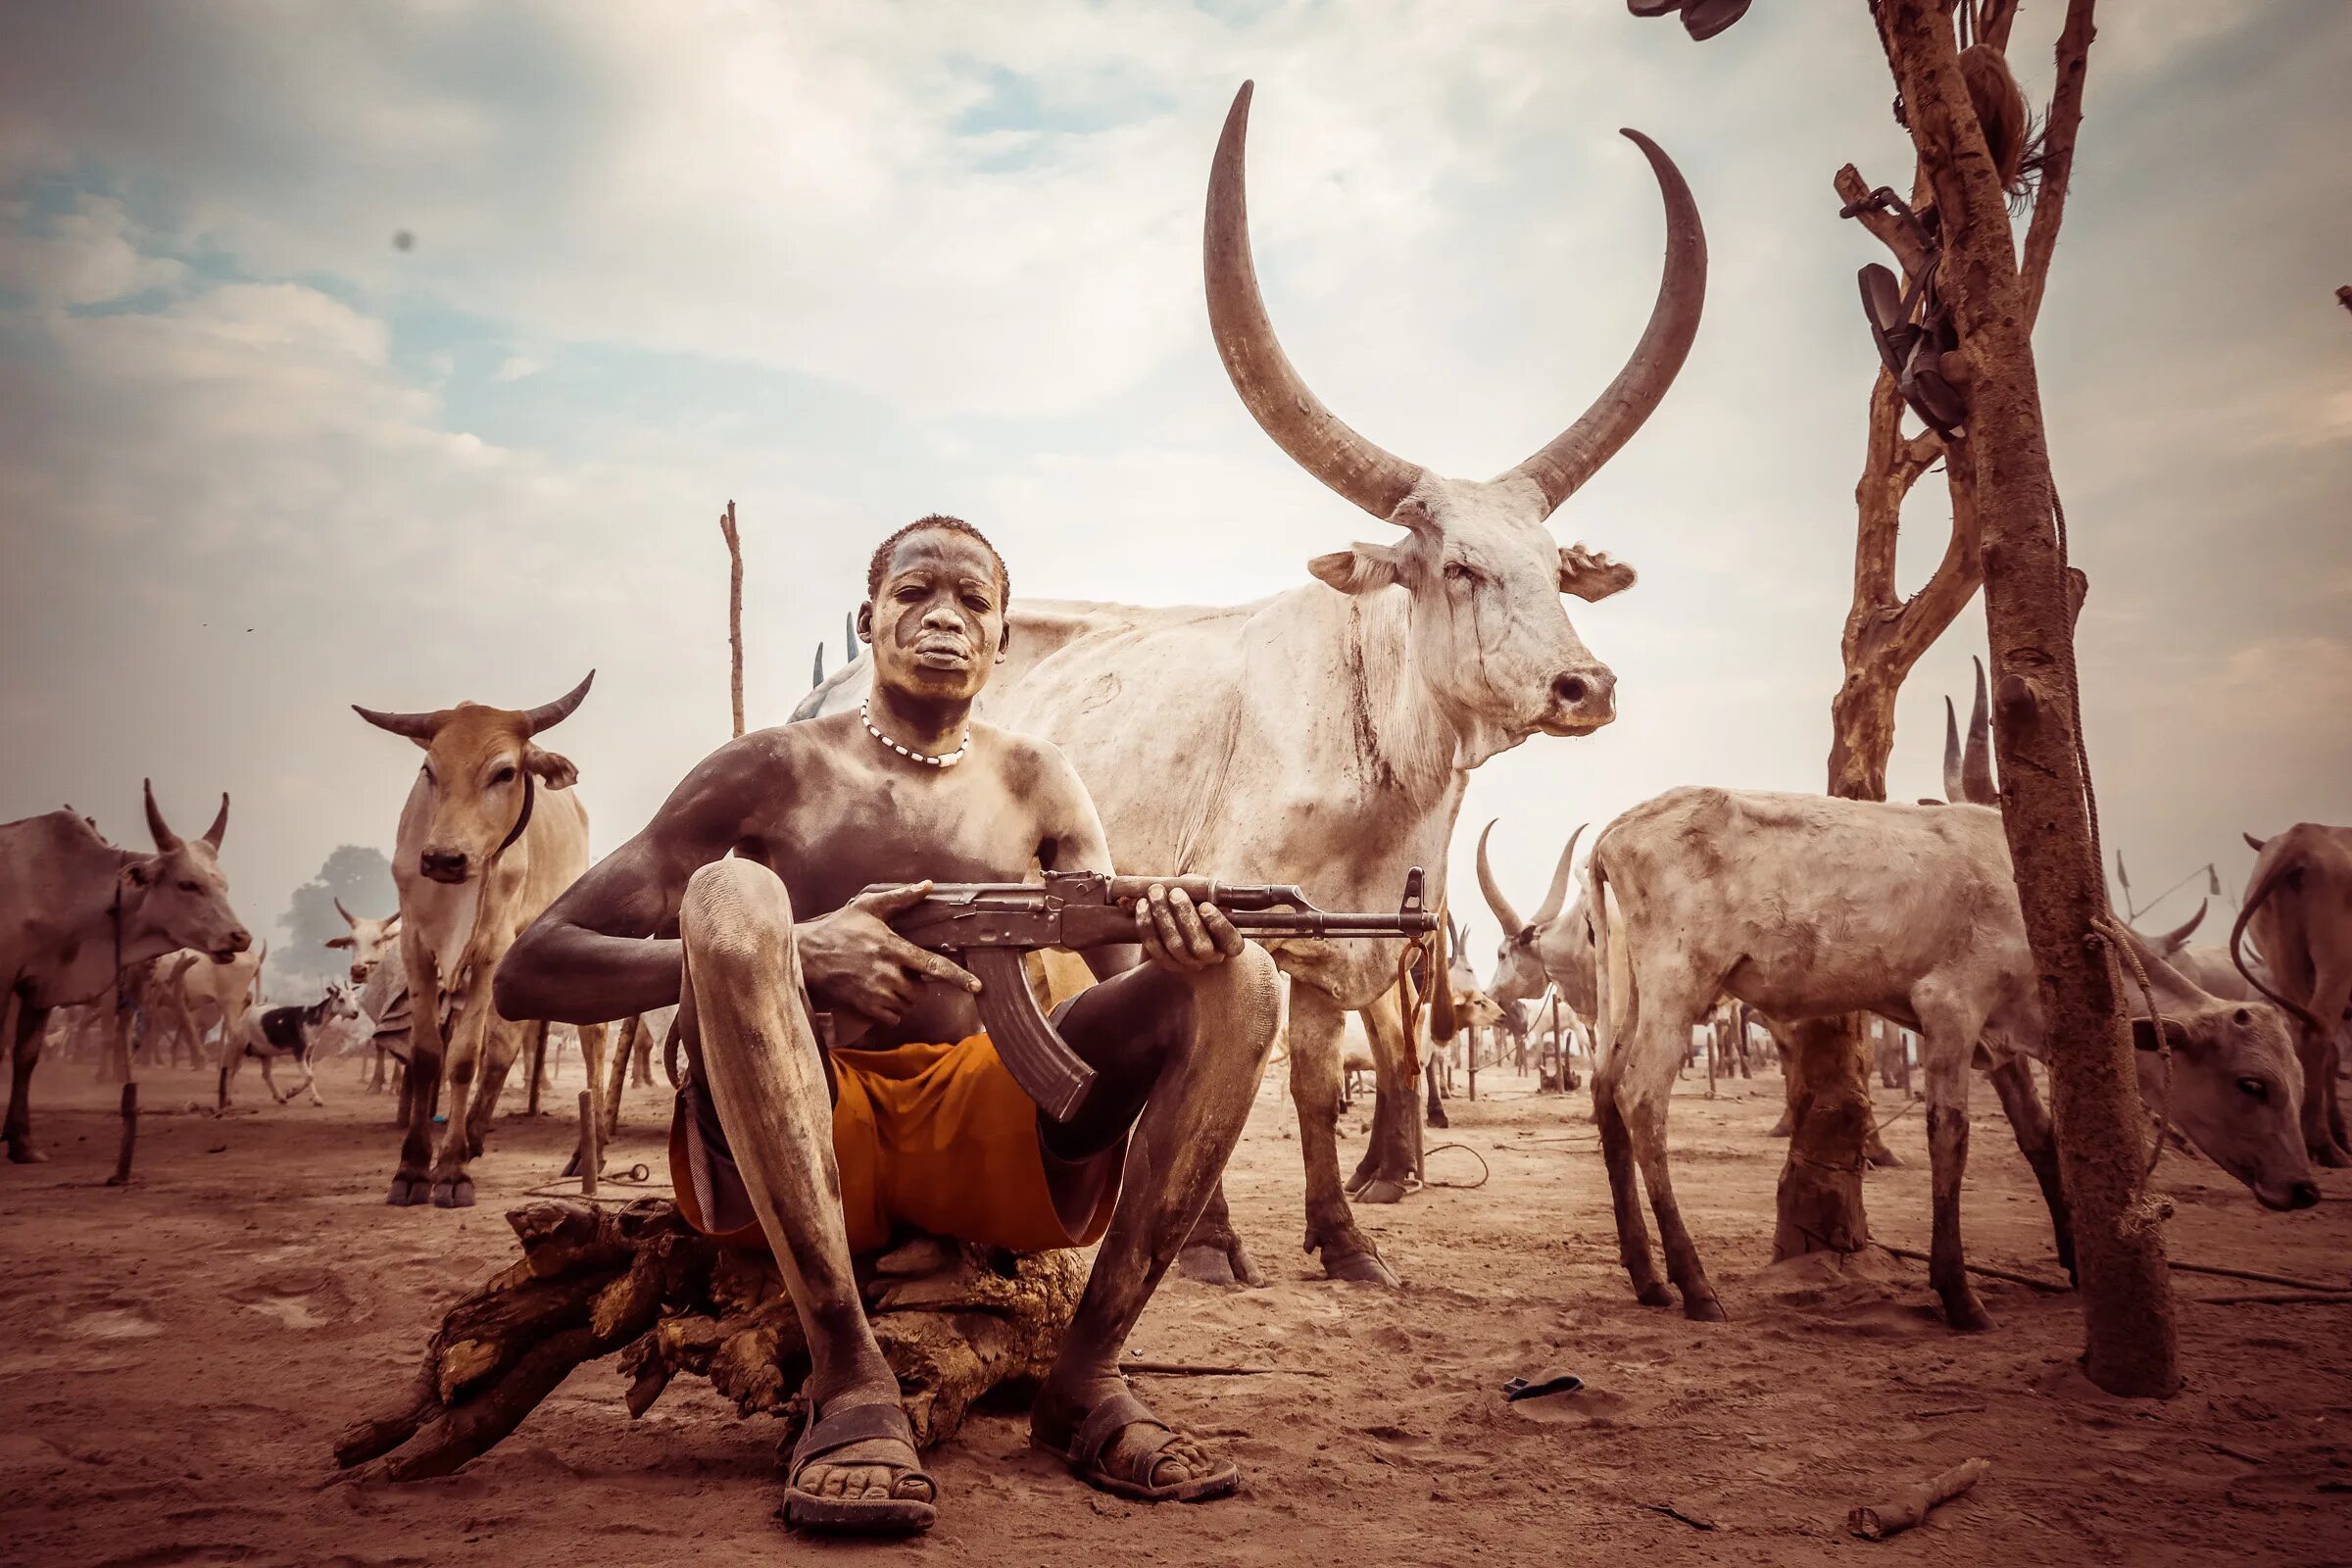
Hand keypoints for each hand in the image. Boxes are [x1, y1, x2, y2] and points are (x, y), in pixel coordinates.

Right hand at [796, 881, 980, 1025]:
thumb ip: (900, 898)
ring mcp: (876, 993)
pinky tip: (877, 994)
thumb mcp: (868, 907)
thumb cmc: (837, 930)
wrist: (805, 956)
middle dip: (916, 982)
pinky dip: (890, 1010)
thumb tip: (927, 886)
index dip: (958, 977)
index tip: (978, 986)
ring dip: (903, 997)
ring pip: (907, 1004)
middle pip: (921, 990)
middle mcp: (887, 973)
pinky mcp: (865, 1008)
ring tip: (884, 980)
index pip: (933, 964)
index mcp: (892, 948)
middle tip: (897, 969)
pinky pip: (892, 1017)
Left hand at [1131, 884, 1242, 973]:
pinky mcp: (1166, 962)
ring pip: (1175, 945)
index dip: (1219, 925)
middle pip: (1199, 945)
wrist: (1180, 924)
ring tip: (1156, 892)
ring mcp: (1188, 963)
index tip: (1206, 906)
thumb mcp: (1206, 895)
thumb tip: (1181, 885)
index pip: (1230, 941)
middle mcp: (1211, 956)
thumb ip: (1201, 889)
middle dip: (1185, 917)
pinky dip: (1147, 924)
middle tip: (1175, 893)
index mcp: (1229, 943)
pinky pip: (1154, 946)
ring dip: (1163, 917)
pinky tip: (1142, 904)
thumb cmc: (1201, 903)